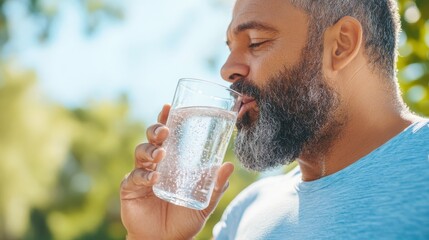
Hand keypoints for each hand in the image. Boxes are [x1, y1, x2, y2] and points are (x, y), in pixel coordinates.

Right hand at [120, 104, 233, 239]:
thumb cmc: (184, 218)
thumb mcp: (203, 201)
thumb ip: (215, 185)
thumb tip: (229, 165)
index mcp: (170, 162)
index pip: (167, 136)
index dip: (166, 120)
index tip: (169, 106)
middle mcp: (154, 164)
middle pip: (151, 140)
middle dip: (155, 130)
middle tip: (165, 130)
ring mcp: (141, 175)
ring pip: (140, 153)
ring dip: (150, 150)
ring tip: (161, 153)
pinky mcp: (131, 189)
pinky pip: (135, 177)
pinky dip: (144, 175)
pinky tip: (154, 178)